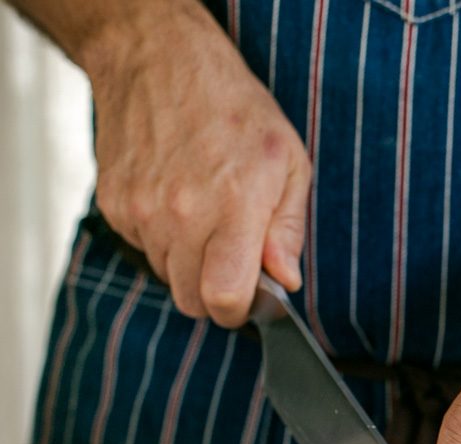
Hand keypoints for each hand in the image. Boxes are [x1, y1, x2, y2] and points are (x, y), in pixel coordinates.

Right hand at [89, 2, 310, 326]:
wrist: (159, 58)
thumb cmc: (234, 108)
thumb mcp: (288, 162)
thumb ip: (288, 231)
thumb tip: (284, 282)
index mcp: (233, 207)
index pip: (224, 300)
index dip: (240, 311)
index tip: (250, 299)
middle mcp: (181, 214)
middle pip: (193, 302)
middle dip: (215, 292)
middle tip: (230, 258)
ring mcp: (142, 211)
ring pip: (168, 277)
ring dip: (188, 263)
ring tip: (203, 215)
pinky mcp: (116, 206)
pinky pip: (144, 249)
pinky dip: (161, 239)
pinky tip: (175, 199)